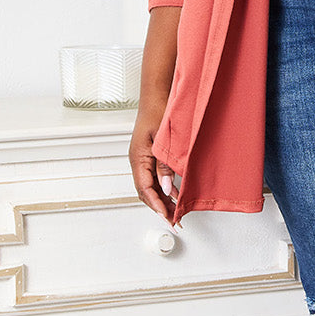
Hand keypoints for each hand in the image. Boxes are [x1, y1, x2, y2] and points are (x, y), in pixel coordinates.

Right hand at [129, 103, 177, 223]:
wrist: (157, 94)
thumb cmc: (159, 111)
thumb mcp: (164, 141)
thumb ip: (164, 166)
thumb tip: (166, 189)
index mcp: (138, 158)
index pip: (145, 189)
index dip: (157, 206)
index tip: (168, 218)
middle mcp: (137, 160)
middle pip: (146, 192)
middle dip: (160, 208)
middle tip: (175, 221)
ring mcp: (142, 158)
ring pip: (149, 186)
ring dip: (162, 200)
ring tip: (177, 212)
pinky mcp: (149, 155)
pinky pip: (154, 177)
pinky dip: (164, 188)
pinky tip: (176, 194)